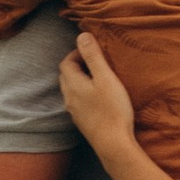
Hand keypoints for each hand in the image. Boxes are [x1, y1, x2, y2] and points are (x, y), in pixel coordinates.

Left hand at [57, 32, 139, 163]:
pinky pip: (78, 102)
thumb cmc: (112, 109)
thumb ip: (93, 56)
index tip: (92, 51)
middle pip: (66, 76)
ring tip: (98, 79)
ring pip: (71, 90)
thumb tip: (82, 35)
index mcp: (73, 84)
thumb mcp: (106, 78)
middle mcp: (69, 97)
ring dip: (80, 81)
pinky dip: (84, 94)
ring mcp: (74, 111)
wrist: (113, 144)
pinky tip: (99, 98)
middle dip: (77, 65)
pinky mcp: (82, 122)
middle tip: (96, 62)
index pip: (66, 62)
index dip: (76, 53)